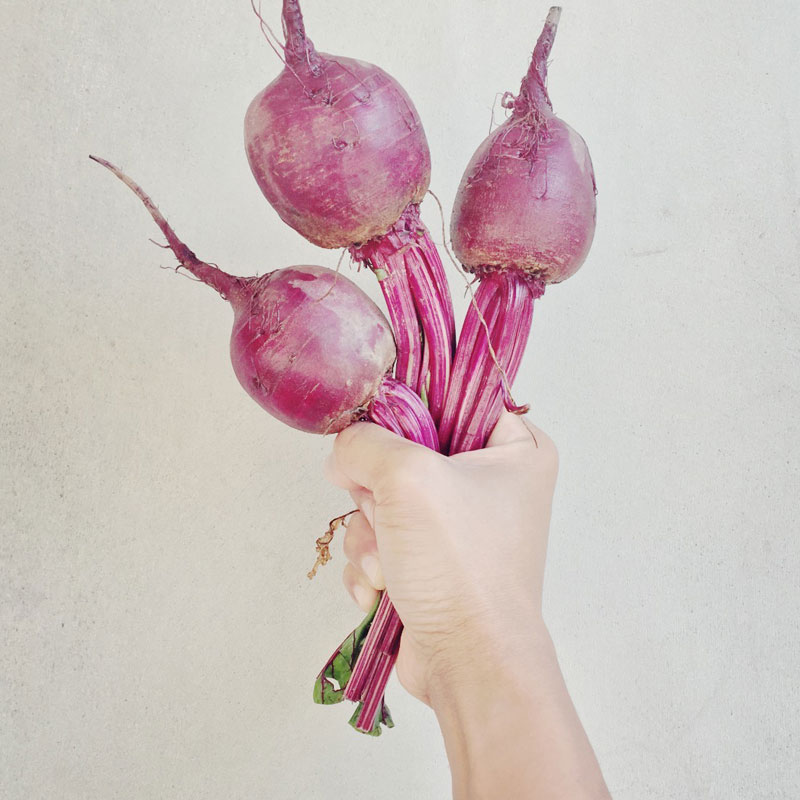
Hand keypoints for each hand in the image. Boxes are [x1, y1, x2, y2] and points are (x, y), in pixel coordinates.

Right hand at [325, 410, 557, 705]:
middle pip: (406, 454)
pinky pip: (383, 540)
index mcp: (516, 450)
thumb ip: (363, 443)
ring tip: (388, 564)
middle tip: (385, 514)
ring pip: (384, 500)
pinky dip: (372, 563)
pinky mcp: (434, 562)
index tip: (382, 438)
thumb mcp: (406, 476)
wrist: (468, 662)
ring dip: (370, 534)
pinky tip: (384, 588)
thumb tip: (344, 454)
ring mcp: (461, 526)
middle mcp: (493, 484)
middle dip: (378, 492)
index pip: (451, 400)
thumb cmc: (460, 565)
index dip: (406, 414)